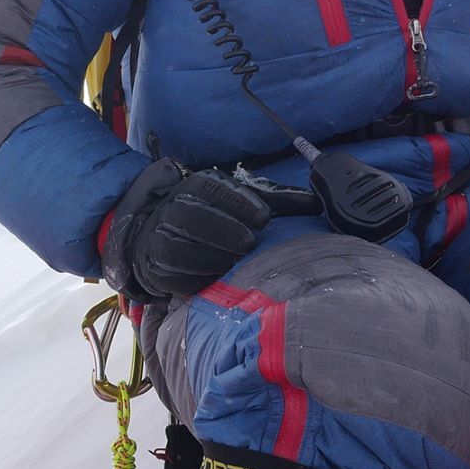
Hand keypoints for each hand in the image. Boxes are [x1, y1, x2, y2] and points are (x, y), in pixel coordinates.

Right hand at [101, 161, 271, 302]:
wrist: (162, 235)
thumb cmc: (215, 217)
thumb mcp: (241, 202)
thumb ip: (277, 201)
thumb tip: (315, 203)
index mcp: (195, 186)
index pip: (211, 188)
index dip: (237, 202)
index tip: (264, 218)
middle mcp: (172, 208)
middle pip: (189, 216)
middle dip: (221, 230)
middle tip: (249, 243)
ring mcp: (158, 239)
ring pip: (175, 248)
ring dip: (208, 257)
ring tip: (234, 264)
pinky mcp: (154, 269)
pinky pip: (170, 277)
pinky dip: (194, 281)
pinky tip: (216, 281)